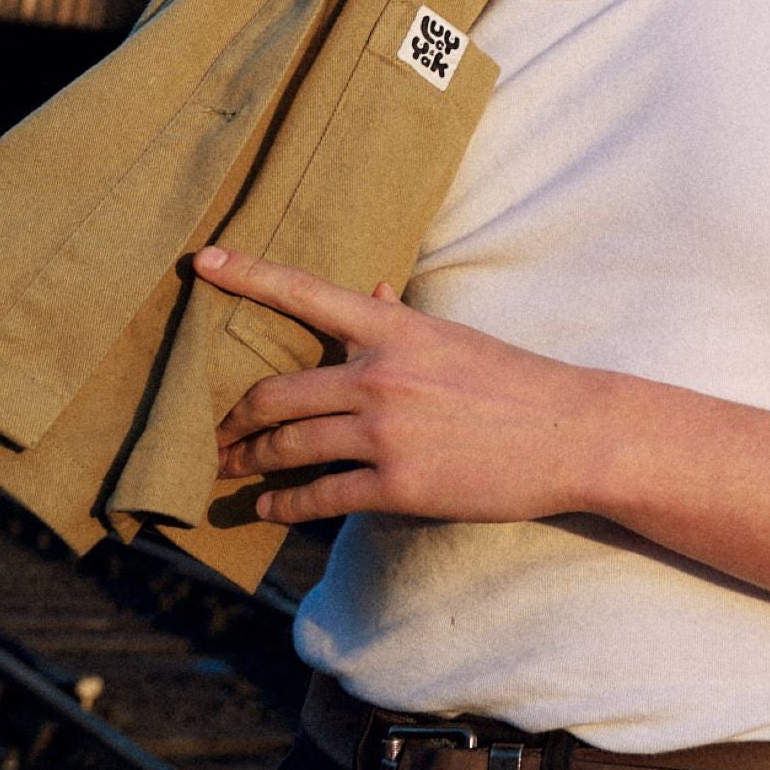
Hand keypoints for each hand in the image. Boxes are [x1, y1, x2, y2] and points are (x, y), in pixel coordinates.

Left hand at [197, 246, 601, 524]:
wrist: (569, 432)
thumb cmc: (513, 380)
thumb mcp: (453, 338)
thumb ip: (398, 320)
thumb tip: (364, 294)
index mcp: (394, 328)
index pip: (305, 292)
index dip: (247, 274)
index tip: (201, 261)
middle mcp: (380, 375)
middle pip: (275, 392)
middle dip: (231, 417)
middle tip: (207, 432)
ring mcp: (386, 432)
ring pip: (289, 446)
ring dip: (247, 461)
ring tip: (226, 470)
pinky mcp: (397, 486)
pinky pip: (319, 497)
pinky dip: (284, 506)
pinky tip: (268, 509)